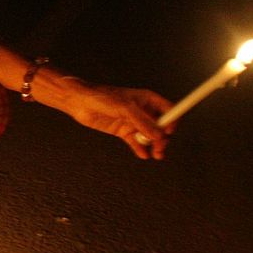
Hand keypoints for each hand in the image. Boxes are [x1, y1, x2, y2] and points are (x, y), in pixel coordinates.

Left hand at [53, 79, 174, 159]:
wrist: (80, 103)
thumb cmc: (102, 98)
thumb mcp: (125, 108)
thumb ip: (142, 122)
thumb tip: (159, 135)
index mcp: (147, 99)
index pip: (169, 110)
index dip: (172, 121)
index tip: (169, 132)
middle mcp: (142, 111)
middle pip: (161, 126)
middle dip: (163, 137)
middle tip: (160, 148)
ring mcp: (133, 122)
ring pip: (149, 136)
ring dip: (154, 146)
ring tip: (155, 154)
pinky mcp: (123, 131)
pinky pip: (136, 142)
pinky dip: (140, 149)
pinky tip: (143, 155)